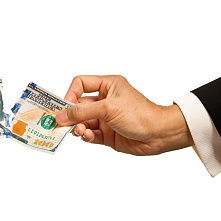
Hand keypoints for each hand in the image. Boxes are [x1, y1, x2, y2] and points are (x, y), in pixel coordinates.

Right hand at [55, 75, 192, 155]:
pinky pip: (89, 134)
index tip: (65, 105)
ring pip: (82, 121)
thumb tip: (60, 116)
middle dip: (70, 115)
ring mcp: (105, 118)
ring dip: (78, 126)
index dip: (70, 93)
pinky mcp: (107, 134)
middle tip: (60, 123)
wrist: (160, 135)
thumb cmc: (141, 114)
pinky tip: (87, 136)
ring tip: (79, 131)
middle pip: (78, 105)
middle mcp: (105, 100)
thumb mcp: (108, 109)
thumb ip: (82, 112)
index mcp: (107, 86)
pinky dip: (86, 136)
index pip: (80, 84)